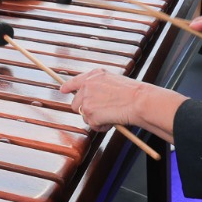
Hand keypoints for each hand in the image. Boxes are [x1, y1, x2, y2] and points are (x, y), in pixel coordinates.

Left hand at [60, 67, 184, 139]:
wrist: (139, 101)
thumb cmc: (133, 94)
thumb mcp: (114, 82)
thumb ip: (100, 88)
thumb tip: (93, 100)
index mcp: (94, 75)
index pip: (75, 81)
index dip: (68, 86)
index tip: (62, 90)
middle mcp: (87, 85)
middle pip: (75, 103)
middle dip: (85, 111)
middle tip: (99, 114)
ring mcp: (86, 99)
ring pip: (83, 115)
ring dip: (95, 119)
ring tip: (111, 116)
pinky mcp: (89, 112)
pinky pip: (92, 125)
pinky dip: (101, 127)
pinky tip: (111, 121)